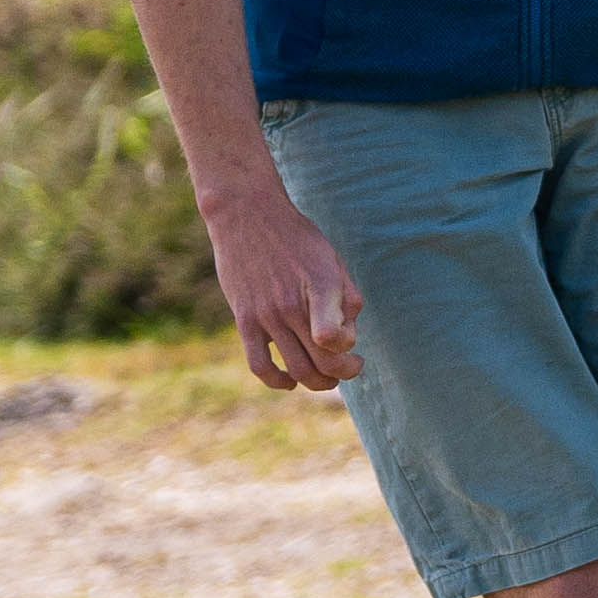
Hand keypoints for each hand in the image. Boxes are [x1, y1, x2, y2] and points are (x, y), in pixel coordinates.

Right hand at [195, 181, 364, 395]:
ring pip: (296, 370)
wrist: (247, 215)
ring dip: (318, 382)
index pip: (336, 339)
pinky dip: (277, 381)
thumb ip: (346, 298)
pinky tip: (290, 381)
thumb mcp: (332, 260)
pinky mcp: (244, 320)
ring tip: (328, 377)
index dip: (349, 352)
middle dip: (342, 373)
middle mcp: (292, 305)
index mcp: (321, 288)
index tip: (353, 348)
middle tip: (350, 368)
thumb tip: (349, 337)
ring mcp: (266, 315)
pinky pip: (259, 365)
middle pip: (322, 363)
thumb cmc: (297, 238)